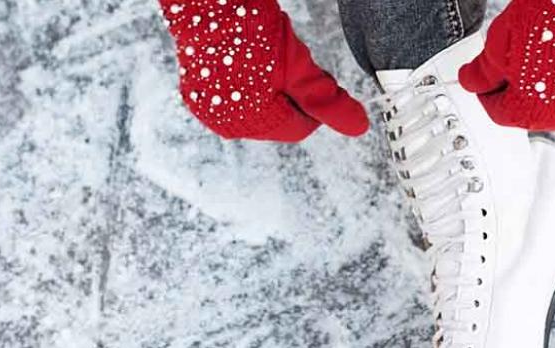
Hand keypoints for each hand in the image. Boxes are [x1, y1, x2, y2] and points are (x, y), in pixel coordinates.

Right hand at [160, 0, 368, 141]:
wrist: (204, 3)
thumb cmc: (249, 28)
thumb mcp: (297, 65)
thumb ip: (325, 100)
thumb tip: (358, 126)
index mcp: (252, 122)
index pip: (299, 128)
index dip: (314, 103)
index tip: (316, 77)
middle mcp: (227, 123)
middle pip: (277, 120)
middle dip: (290, 95)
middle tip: (292, 63)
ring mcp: (208, 108)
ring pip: (257, 109)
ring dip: (269, 89)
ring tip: (267, 58)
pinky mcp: (196, 92)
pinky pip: (233, 97)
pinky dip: (247, 83)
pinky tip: (249, 60)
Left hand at [459, 0, 554, 130]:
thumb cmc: (552, 16)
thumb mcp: (499, 42)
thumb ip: (482, 72)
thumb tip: (471, 81)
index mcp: (530, 112)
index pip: (496, 112)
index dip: (487, 89)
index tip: (487, 74)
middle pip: (526, 108)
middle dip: (514, 85)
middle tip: (512, 54)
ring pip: (553, 97)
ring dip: (541, 78)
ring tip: (538, 46)